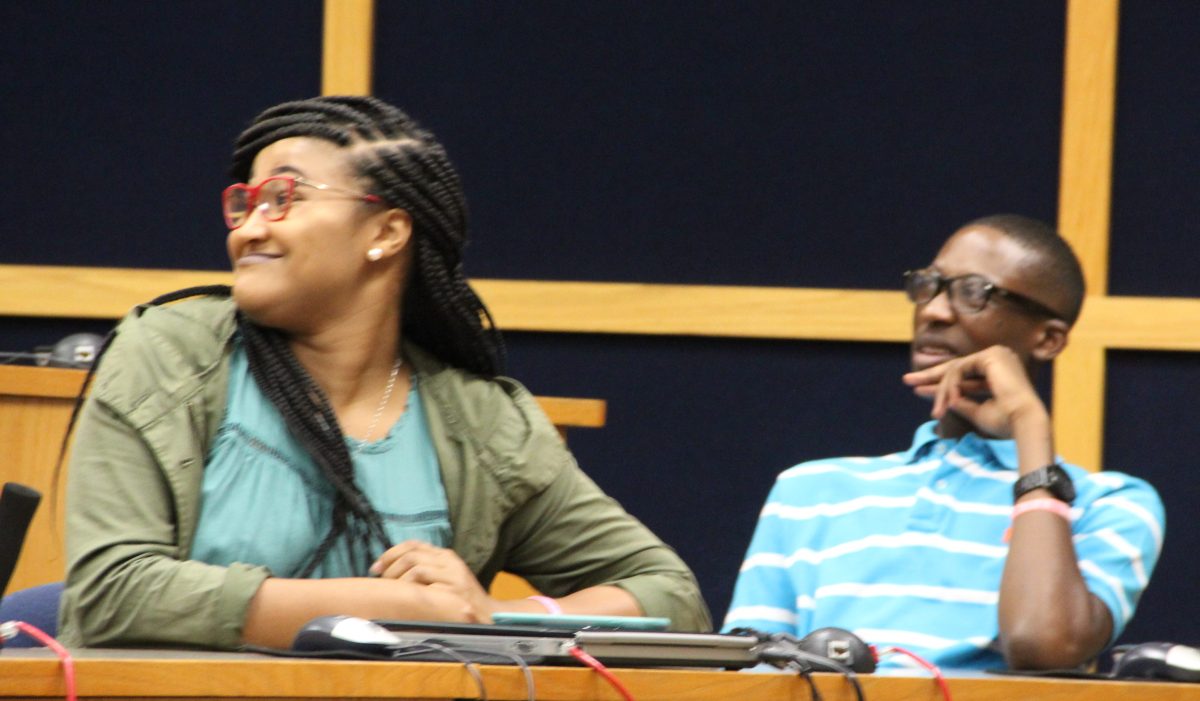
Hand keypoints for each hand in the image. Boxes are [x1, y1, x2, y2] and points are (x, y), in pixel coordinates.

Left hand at [372, 541, 496, 618]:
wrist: (488, 615)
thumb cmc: (460, 600)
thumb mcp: (445, 579)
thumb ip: (425, 571)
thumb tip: (388, 572)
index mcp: (445, 556)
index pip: (413, 544)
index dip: (390, 554)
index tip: (376, 568)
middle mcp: (449, 560)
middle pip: (411, 554)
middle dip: (390, 567)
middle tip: (381, 583)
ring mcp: (453, 574)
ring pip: (415, 566)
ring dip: (398, 579)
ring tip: (392, 592)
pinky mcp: (454, 588)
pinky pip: (424, 583)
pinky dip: (409, 588)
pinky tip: (405, 598)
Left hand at [902, 345, 1047, 437]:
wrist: (1024, 423)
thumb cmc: (1007, 422)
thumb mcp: (978, 412)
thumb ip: (961, 402)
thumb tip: (945, 401)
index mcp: (999, 371)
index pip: (964, 375)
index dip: (941, 384)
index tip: (918, 390)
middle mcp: (999, 358)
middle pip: (956, 367)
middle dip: (929, 376)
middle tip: (907, 380)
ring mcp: (996, 354)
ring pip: (955, 370)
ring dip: (941, 391)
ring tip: (936, 411)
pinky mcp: (990, 356)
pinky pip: (959, 369)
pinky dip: (951, 386)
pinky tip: (949, 401)